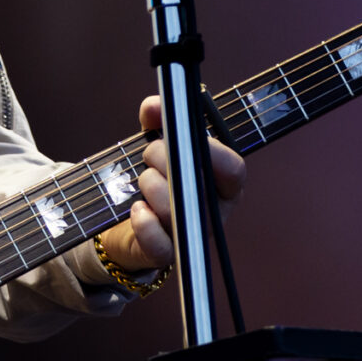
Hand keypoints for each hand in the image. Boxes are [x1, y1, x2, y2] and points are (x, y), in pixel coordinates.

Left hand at [93, 94, 247, 276]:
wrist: (128, 225)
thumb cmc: (154, 180)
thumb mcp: (157, 146)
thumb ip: (158, 121)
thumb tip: (154, 105)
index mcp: (222, 184)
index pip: (233, 168)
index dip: (209, 148)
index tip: (180, 133)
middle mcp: (213, 212)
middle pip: (199, 183)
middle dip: (165, 158)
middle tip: (149, 152)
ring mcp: (191, 235)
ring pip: (175, 209)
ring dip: (150, 185)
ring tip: (142, 179)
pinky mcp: (166, 255)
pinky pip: (160, 243)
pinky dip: (144, 223)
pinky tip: (137, 209)